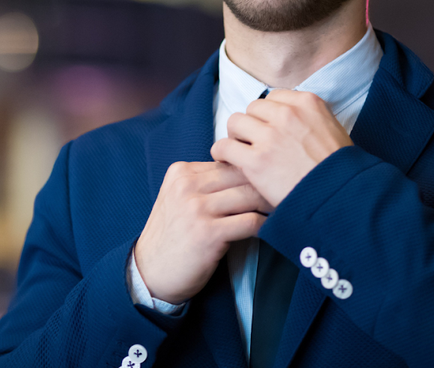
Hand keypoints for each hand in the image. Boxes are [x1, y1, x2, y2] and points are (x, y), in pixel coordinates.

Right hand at [134, 161, 271, 303]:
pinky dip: (264, 224)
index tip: (268, 179)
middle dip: (264, 183)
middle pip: (240, 174)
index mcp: (180, 172)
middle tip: (283, 192)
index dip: (251, 170)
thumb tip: (247, 171)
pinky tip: (268, 229)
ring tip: (281, 208)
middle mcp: (187, 186)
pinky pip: (250, 221)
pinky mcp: (208, 233)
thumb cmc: (172, 236)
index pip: (228, 161)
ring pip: (249, 195)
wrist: (150, 273)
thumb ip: (204, 183)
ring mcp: (196, 209)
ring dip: (268, 203)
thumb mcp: (178, 198)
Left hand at [211, 90, 350, 207]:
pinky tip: (227, 161)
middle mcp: (287, 114)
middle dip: (252, 124)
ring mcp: (270, 136)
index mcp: (307, 103)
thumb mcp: (333, 130)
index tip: (268, 128)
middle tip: (253, 142)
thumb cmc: (339, 170)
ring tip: (240, 151)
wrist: (341, 196)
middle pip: (253, 108)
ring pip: (235, 122)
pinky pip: (225, 146)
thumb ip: (309, 119)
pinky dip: (222, 153)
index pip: (274, 98)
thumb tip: (290, 120)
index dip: (268, 115)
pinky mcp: (256, 160)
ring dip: (236, 136)